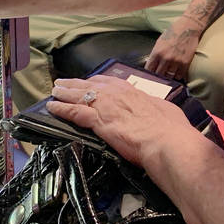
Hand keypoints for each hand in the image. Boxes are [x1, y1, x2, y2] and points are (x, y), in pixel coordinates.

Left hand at [47, 75, 199, 167]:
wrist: (166, 142)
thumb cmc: (171, 130)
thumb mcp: (165, 111)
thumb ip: (153, 108)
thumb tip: (153, 108)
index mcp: (133, 92)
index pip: (109, 83)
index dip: (96, 82)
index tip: (89, 82)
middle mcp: (117, 95)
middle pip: (91, 86)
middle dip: (76, 84)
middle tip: (63, 83)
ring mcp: (106, 106)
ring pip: (79, 96)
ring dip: (64, 93)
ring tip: (54, 91)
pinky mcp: (98, 121)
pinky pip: (74, 112)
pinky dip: (61, 109)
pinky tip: (52, 107)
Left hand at [144, 19, 201, 80]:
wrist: (188, 27)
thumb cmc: (173, 33)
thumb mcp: (159, 42)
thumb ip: (155, 54)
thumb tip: (151, 65)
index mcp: (157, 52)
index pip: (149, 69)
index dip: (149, 74)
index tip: (150, 76)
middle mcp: (165, 58)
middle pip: (159, 75)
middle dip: (158, 76)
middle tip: (160, 77)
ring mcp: (176, 61)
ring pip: (169, 77)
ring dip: (168, 77)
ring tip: (168, 74)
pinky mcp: (185, 63)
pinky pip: (179, 75)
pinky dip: (177, 75)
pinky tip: (177, 72)